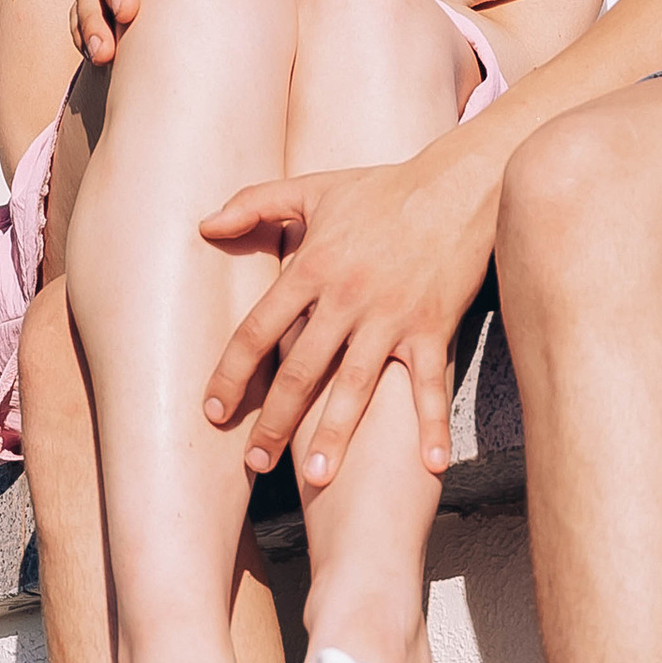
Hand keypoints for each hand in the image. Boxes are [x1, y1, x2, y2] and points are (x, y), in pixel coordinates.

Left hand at [199, 148, 498, 490]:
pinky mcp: (432, 328)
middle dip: (274, 420)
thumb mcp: (312, 188)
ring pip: (355, 385)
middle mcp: (346, 298)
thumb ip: (253, 203)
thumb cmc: (381, 189)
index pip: (258, 330)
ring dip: (335, 434)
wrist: (457, 185)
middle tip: (254, 462)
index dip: (232, 373)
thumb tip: (204, 226)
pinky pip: (428, 385)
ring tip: (316, 477)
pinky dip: (431, 426)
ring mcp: (391, 316)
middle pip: (300, 370)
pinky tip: (430, 466)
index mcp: (312, 266)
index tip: (215, 412)